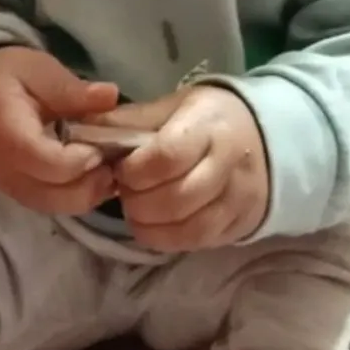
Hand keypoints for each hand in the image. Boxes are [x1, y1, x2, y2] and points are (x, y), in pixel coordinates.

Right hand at [0, 46, 117, 213]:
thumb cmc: (10, 77)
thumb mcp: (40, 71)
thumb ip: (72, 89)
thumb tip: (111, 96)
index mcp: (6, 131)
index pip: (39, 159)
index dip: (75, 160)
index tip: (101, 148)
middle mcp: (5, 168)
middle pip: (50, 194)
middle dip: (89, 183)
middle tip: (115, 161)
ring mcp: (11, 185)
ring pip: (55, 206)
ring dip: (88, 193)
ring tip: (109, 167)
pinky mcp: (21, 192)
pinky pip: (52, 205)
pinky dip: (78, 196)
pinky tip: (96, 174)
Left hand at [99, 86, 268, 251]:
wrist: (268, 138)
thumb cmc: (208, 118)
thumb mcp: (173, 106)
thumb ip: (131, 120)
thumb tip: (82, 128)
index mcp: (208, 125)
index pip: (167, 156)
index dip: (135, 170)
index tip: (121, 169)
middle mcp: (228, 164)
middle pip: (175, 198)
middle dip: (137, 200)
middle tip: (125, 190)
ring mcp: (238, 199)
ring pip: (187, 228)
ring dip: (149, 224)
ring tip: (137, 208)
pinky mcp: (239, 224)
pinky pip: (198, 243)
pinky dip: (167, 239)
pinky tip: (155, 224)